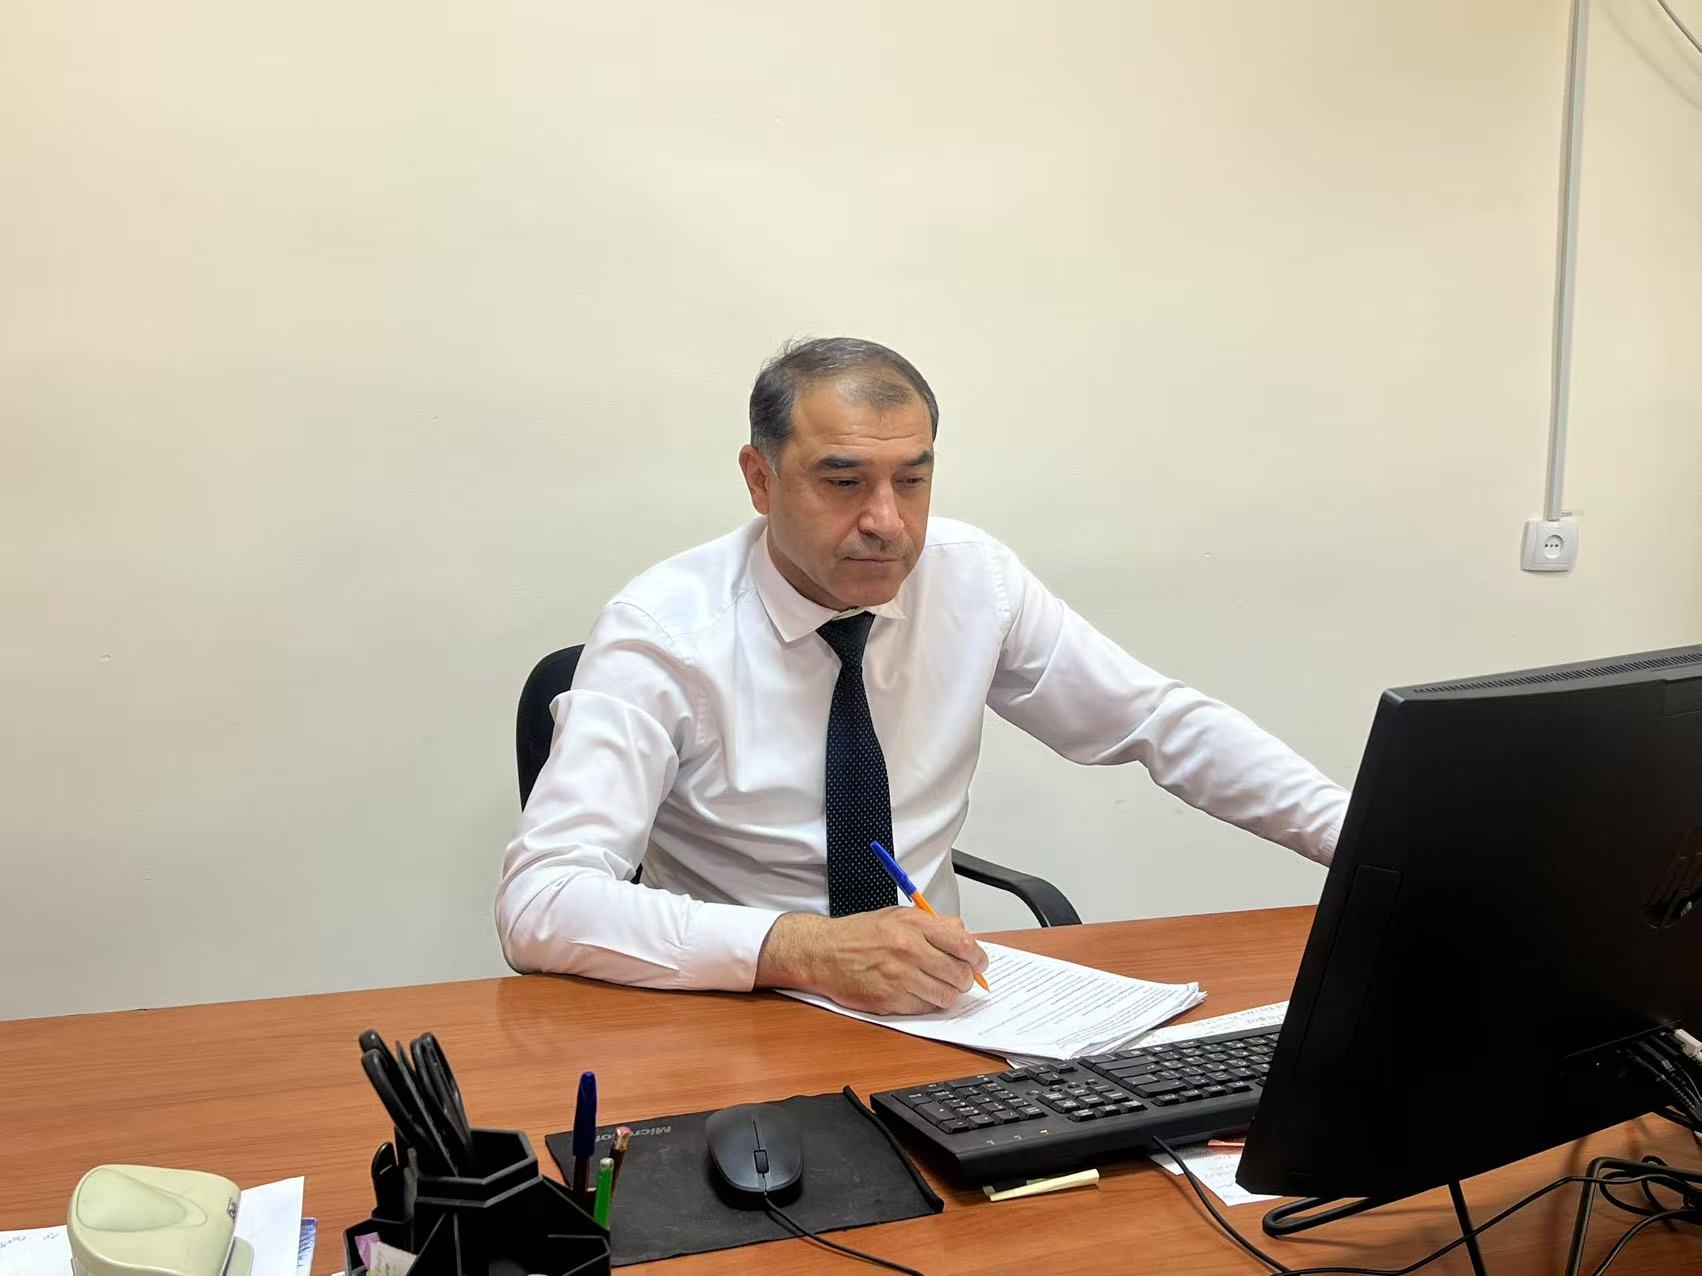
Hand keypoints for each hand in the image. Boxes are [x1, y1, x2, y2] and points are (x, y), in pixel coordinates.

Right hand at [754, 908, 989, 1014]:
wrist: (822, 952)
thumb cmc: (858, 935)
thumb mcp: (898, 916)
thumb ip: (933, 924)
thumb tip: (963, 936)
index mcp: (914, 925)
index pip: (964, 945)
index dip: (977, 958)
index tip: (978, 964)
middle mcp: (908, 950)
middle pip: (959, 974)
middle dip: (966, 980)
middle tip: (961, 979)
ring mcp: (898, 977)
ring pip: (946, 996)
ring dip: (948, 994)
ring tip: (939, 987)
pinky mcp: (888, 1000)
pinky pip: (924, 1008)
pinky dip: (926, 1004)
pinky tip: (917, 994)